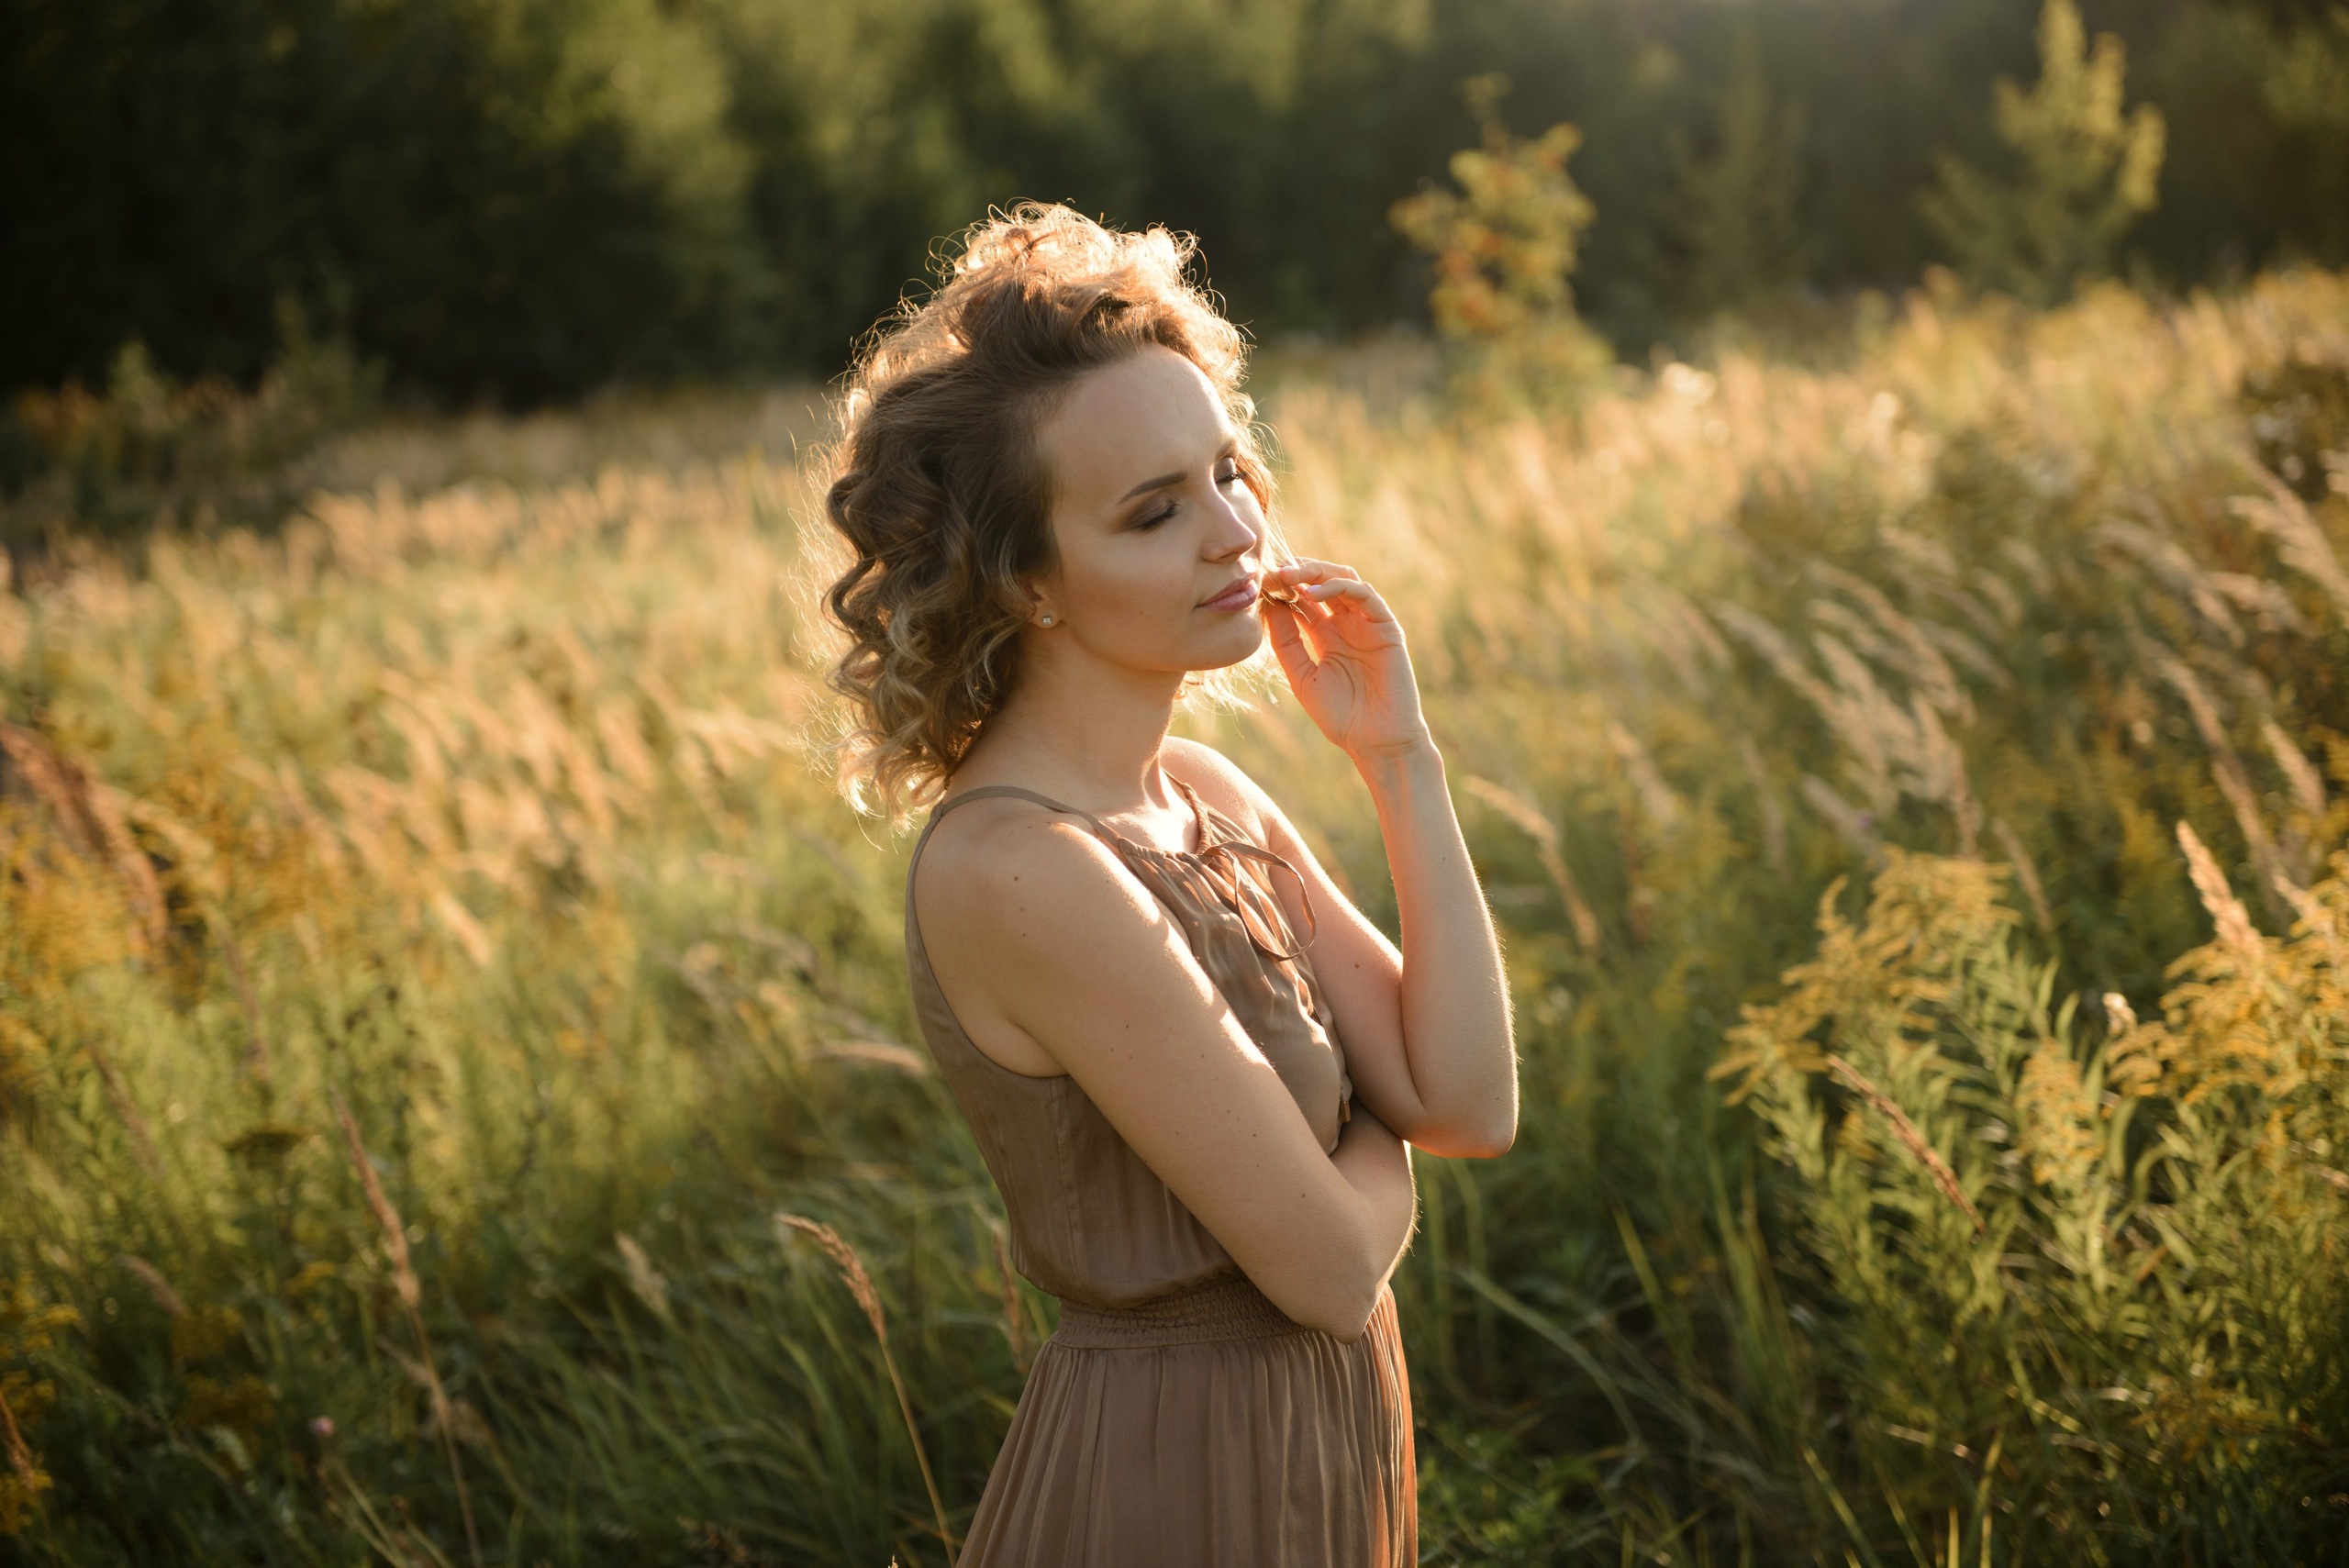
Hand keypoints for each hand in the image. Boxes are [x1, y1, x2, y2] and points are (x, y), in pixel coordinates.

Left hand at [1261, 559, 1431, 762]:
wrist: (1375, 742)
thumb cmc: (1340, 715)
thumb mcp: (1302, 676)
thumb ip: (1286, 642)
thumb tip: (1268, 606)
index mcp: (1326, 634)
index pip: (1302, 598)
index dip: (1281, 587)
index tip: (1258, 583)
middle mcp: (1347, 623)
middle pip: (1322, 581)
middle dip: (1296, 572)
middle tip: (1272, 573)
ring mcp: (1368, 623)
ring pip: (1344, 579)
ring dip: (1315, 572)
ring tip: (1288, 576)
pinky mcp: (1386, 626)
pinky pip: (1365, 595)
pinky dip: (1339, 587)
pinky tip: (1313, 593)